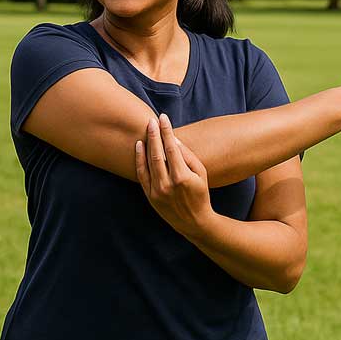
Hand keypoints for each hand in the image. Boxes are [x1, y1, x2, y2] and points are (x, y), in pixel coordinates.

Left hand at [135, 115, 212, 235]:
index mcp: (182, 177)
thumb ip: (188, 156)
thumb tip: (174, 139)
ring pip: (148, 162)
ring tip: (146, 128)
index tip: (163, 118)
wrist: (193, 221)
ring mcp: (156, 190)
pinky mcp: (149, 195)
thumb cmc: (200, 194)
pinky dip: (139, 159)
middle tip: (151, 120)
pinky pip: (141, 174)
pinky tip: (139, 145)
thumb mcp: (201, 174)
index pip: (172, 148)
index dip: (167, 131)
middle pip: (157, 153)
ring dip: (146, 143)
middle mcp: (167, 184)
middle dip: (154, 134)